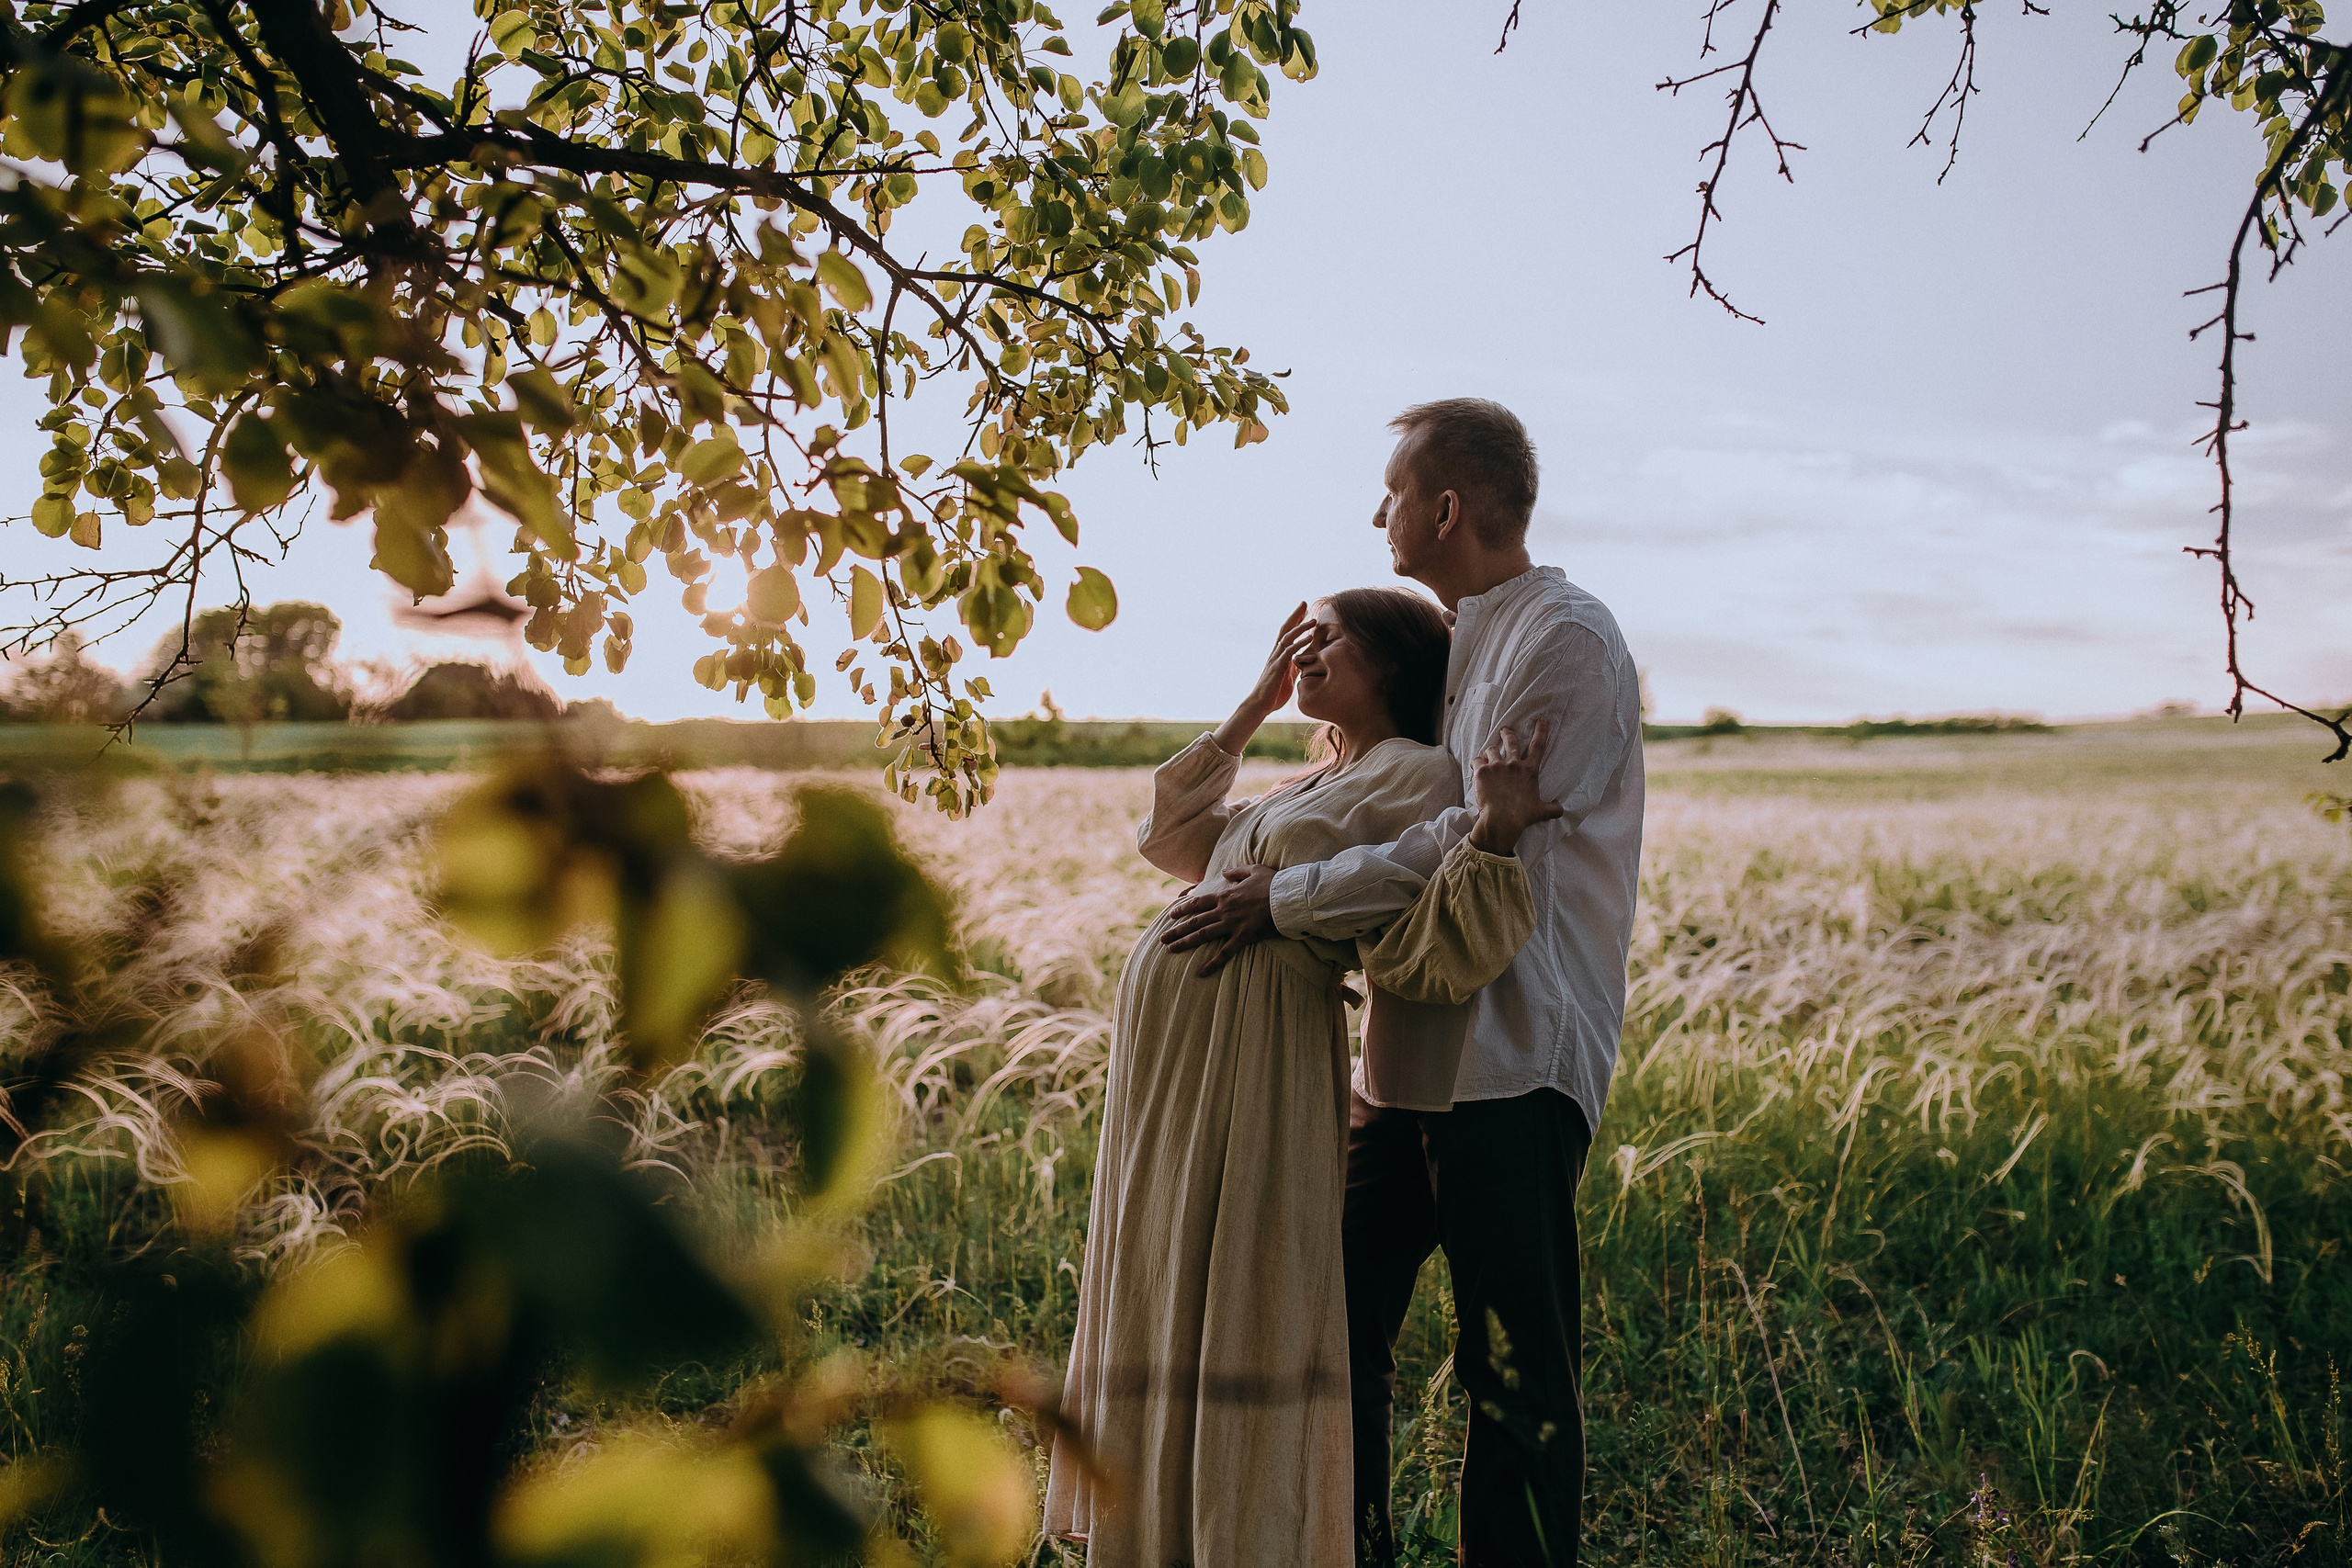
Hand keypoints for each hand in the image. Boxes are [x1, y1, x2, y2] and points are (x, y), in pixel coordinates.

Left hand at [1158, 863, 1279, 975]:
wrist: (1286, 896)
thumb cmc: (1273, 882)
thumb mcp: (1254, 870)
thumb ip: (1236, 871)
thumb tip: (1224, 871)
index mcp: (1225, 895)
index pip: (1197, 903)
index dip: (1182, 909)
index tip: (1171, 915)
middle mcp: (1224, 910)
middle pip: (1194, 921)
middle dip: (1177, 930)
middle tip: (1162, 938)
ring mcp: (1232, 924)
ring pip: (1202, 935)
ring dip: (1185, 943)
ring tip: (1170, 950)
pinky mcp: (1243, 936)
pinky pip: (1224, 953)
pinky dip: (1212, 963)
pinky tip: (1200, 972)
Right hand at [1240, 602, 1316, 721]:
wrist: (1260, 705)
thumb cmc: (1274, 694)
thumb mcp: (1288, 677)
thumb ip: (1294, 667)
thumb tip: (1303, 662)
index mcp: (1279, 655)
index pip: (1287, 633)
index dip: (1295, 621)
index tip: (1305, 610)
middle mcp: (1275, 654)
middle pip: (1285, 629)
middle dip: (1295, 615)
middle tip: (1305, 603)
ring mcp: (1275, 659)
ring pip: (1287, 638)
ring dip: (1300, 627)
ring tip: (1313, 620)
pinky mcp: (1276, 668)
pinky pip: (1289, 652)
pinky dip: (1300, 643)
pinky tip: (1309, 638)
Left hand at [1467, 719, 1564, 854]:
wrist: (1501, 820)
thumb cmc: (1522, 816)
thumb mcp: (1541, 811)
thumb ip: (1553, 808)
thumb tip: (1561, 808)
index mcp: (1529, 771)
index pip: (1538, 746)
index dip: (1541, 731)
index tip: (1542, 719)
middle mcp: (1514, 764)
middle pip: (1511, 741)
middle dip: (1508, 733)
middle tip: (1506, 730)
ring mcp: (1497, 766)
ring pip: (1491, 749)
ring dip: (1489, 752)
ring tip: (1486, 756)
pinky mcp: (1482, 771)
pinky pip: (1476, 760)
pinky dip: (1476, 763)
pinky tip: (1475, 767)